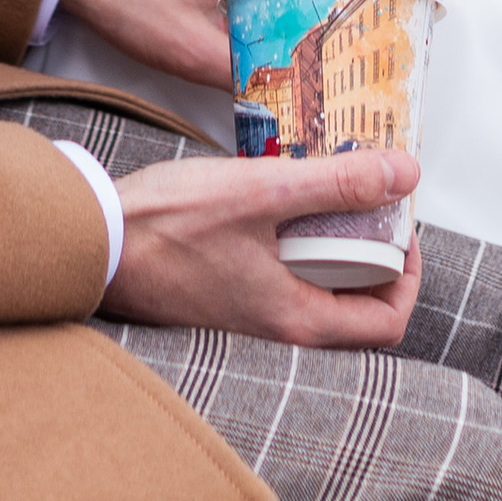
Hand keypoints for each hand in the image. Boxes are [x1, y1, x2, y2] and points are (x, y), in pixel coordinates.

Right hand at [103, 148, 423, 342]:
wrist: (92, 242)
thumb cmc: (165, 228)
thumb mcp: (262, 192)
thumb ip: (337, 184)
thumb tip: (404, 174)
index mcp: (297, 319)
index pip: (388, 321)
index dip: (409, 272)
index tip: (401, 222)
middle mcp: (277, 326)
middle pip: (357, 301)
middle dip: (373, 246)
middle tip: (368, 193)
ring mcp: (249, 310)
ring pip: (318, 282)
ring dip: (333, 237)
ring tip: (327, 183)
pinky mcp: (225, 288)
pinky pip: (282, 269)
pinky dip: (295, 235)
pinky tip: (280, 191)